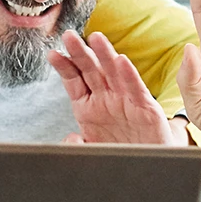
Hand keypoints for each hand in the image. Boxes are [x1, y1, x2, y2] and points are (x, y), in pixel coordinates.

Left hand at [48, 30, 180, 144]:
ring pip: (113, 73)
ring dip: (105, 55)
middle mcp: (106, 99)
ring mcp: (125, 101)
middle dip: (80, 53)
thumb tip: (70, 139)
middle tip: (69, 36)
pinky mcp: (146, 108)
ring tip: (95, 38)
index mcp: (88, 106)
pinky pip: (136, 89)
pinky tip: (122, 62)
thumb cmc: (118, 152)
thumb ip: (76, 147)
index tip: (53, 55)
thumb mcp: (91, 151)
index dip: (64, 67)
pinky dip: (129, 76)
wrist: (148, 165)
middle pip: (91, 71)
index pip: (74, 81)